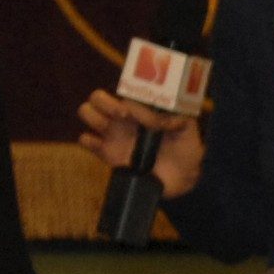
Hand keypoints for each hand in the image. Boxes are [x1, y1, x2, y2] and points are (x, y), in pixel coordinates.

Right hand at [75, 88, 204, 201]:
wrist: (180, 182)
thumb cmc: (186, 152)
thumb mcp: (188, 131)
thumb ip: (177, 117)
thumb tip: (157, 116)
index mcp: (140, 110)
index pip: (122, 91)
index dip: (126, 97)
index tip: (136, 111)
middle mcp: (123, 119)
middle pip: (97, 98)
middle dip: (103, 103)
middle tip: (122, 116)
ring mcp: (113, 135)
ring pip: (87, 112)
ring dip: (93, 117)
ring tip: (109, 129)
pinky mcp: (107, 153)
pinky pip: (85, 140)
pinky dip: (88, 140)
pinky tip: (102, 147)